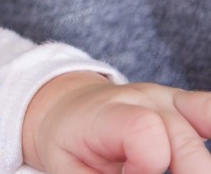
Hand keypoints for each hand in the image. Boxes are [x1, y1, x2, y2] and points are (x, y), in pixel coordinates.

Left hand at [23, 71, 210, 172]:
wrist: (70, 108)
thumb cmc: (69, 143)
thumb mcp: (69, 168)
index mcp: (107, 113)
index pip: (143, 131)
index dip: (147, 166)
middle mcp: (143, 100)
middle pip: (184, 142)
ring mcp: (168, 99)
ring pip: (205, 126)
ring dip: (198, 165)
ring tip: (179, 170)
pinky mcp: (185, 105)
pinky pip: (209, 110)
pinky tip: (201, 161)